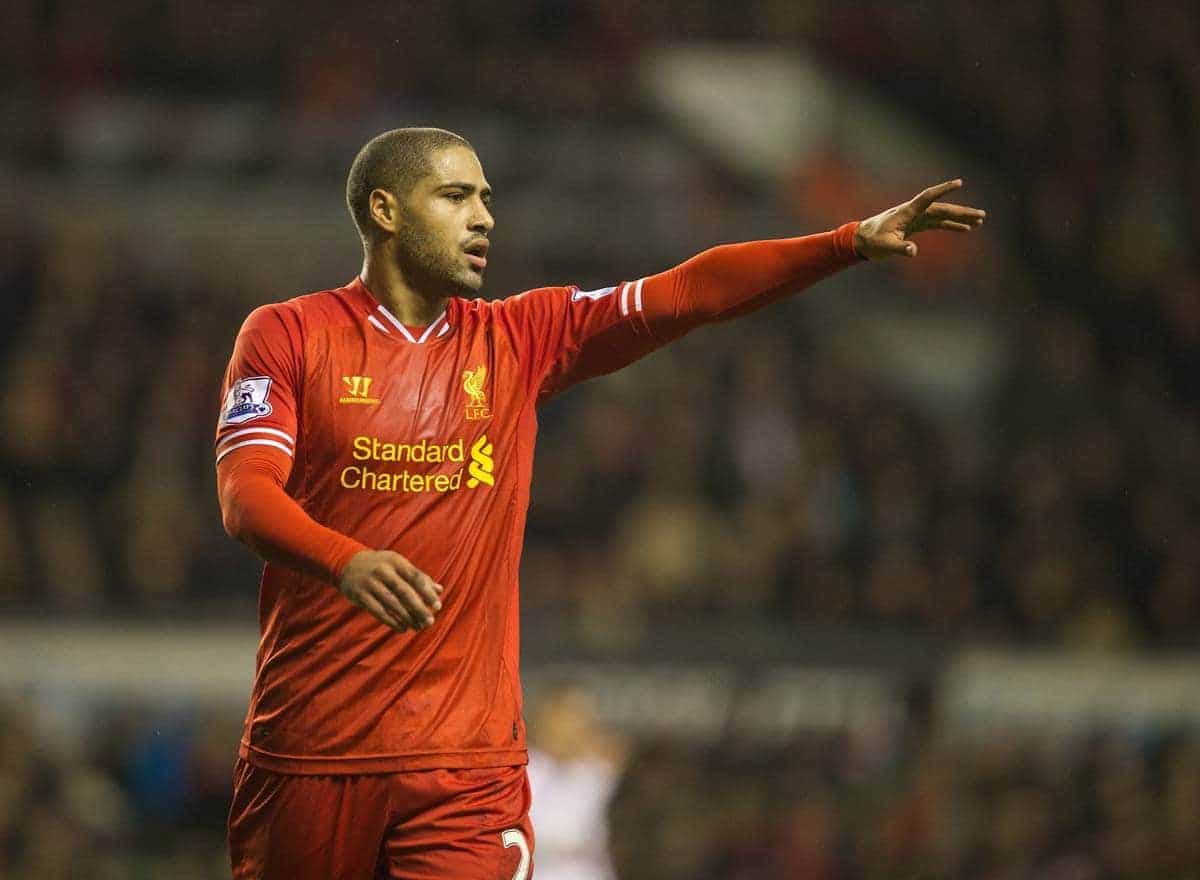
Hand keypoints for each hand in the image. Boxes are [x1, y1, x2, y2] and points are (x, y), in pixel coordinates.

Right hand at [338, 550, 443, 631]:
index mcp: (396, 561)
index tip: (437, 606)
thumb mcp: (398, 565)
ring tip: (417, 627)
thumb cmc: (381, 566)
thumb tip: (439, 590)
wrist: (347, 563)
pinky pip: (378, 611)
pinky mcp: (360, 595)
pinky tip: (401, 628)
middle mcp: (383, 570)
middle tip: (429, 622)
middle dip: (419, 608)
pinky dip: (391, 621)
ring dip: (406, 617)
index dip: (427, 592)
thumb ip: (418, 577)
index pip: (415, 577)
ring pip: (391, 603)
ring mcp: (370, 582)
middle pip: (404, 592)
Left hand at [853, 179, 984, 259]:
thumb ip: (899, 248)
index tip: (959, 183)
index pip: (928, 197)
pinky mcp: (916, 225)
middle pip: (942, 208)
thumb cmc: (871, 241)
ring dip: (960, 218)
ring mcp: (916, 218)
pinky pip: (937, 223)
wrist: (861, 239)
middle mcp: (914, 212)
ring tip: (979, 221)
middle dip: (962, 211)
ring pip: (942, 215)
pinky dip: (951, 225)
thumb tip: (913, 251)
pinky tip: (965, 229)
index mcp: (907, 212)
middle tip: (982, 215)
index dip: (943, 190)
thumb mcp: (884, 246)